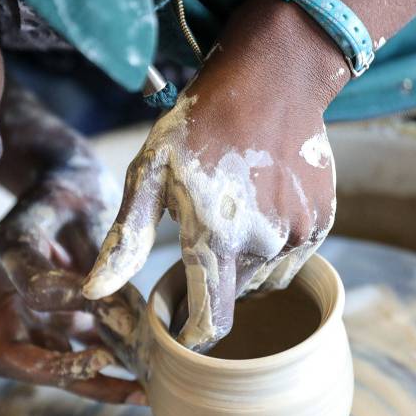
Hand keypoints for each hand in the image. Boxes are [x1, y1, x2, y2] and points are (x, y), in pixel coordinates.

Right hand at [0, 88, 143, 402]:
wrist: (61, 176)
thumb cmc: (74, 181)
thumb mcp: (86, 199)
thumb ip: (98, 253)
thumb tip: (118, 309)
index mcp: (8, 246)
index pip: (27, 285)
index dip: (63, 300)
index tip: (103, 300)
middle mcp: (7, 287)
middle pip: (12, 354)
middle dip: (59, 371)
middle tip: (108, 362)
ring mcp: (27, 311)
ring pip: (45, 366)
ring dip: (92, 383)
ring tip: (144, 390)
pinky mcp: (52, 321)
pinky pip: (72, 357)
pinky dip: (106, 373)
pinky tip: (145, 382)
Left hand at [83, 0, 344, 351]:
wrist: (272, 76)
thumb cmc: (198, 124)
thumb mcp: (149, 174)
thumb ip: (126, 240)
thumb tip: (94, 293)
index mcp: (215, 238)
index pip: (211, 326)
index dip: (193, 338)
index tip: (180, 332)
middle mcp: (263, 245)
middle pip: (233, 299)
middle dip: (211, 288)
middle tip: (197, 242)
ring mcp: (298, 234)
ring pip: (263, 281)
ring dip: (242, 269)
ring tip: (227, 221)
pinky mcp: (321, 222)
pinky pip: (292, 259)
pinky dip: (272, 250)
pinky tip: (256, 210)